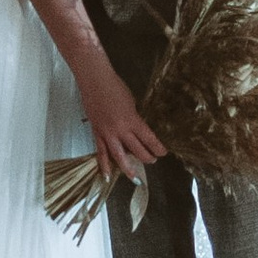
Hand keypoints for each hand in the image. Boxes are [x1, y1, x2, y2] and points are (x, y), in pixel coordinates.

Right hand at [78, 56, 164, 182]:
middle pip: (136, 150)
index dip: (157, 148)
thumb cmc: (115, 87)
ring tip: (135, 177)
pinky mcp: (96, 133)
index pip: (148, 139)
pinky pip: (101, 152)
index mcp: (132, 120)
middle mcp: (120, 130)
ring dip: (128, 167)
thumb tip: (137, 130)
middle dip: (146, 157)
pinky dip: (104, 164)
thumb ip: (134, 118)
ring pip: (119, 156)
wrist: (94, 80)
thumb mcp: (131, 102)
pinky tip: (107, 175)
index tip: (163, 153)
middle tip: (152, 160)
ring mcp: (107, 133)